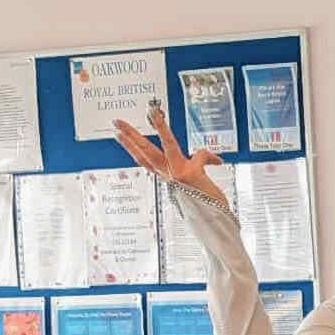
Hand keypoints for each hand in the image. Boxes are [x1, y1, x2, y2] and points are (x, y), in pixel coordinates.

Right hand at [114, 103, 228, 208]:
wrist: (215, 222)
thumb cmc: (207, 203)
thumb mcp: (198, 182)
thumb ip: (202, 166)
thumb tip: (217, 159)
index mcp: (167, 177)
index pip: (143, 160)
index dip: (130, 146)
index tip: (118, 133)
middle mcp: (169, 176)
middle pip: (145, 152)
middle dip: (130, 134)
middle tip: (116, 120)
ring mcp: (178, 175)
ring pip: (167, 146)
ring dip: (160, 127)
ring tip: (153, 111)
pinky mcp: (190, 174)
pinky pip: (201, 157)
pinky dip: (210, 158)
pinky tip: (218, 161)